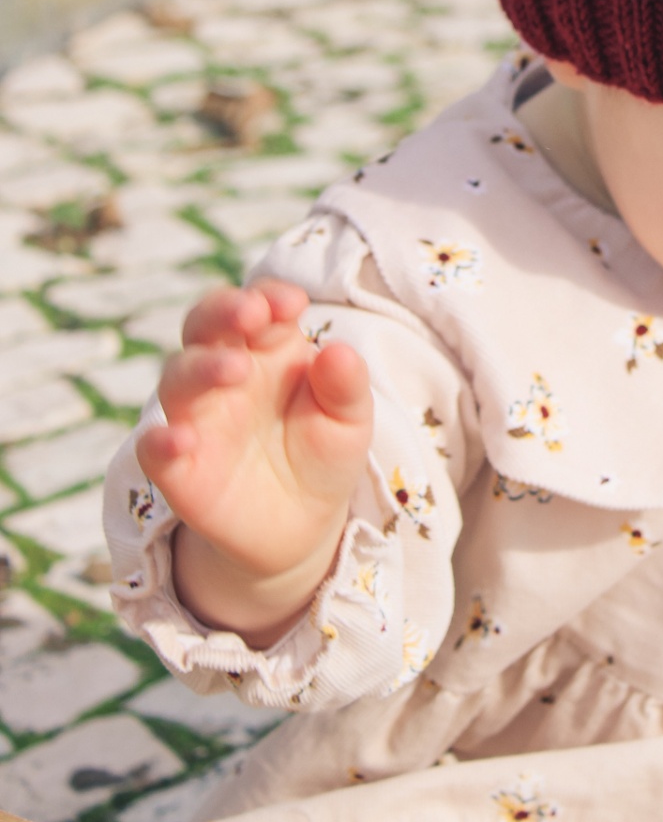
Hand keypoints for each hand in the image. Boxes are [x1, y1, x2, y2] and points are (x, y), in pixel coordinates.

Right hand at [138, 280, 372, 643]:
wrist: (303, 525)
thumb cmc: (323, 454)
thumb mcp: (348, 420)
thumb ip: (346, 385)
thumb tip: (339, 351)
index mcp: (268, 348)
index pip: (256, 305)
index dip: (267, 296)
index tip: (292, 303)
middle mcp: (224, 374)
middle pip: (205, 325)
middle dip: (223, 311)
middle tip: (251, 313)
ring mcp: (196, 418)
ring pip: (177, 377)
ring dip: (201, 367)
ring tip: (235, 369)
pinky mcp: (177, 469)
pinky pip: (153, 448)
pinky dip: (159, 441)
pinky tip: (181, 440)